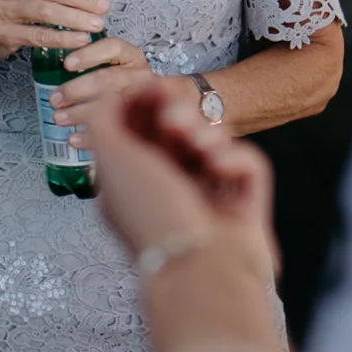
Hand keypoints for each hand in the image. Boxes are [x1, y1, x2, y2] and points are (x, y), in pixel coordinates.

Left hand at [46, 37, 179, 126]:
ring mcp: (143, 100)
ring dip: (81, 113)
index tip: (67, 64)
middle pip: (109, 79)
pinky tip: (73, 139)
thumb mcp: (116, 65)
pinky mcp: (142, 124)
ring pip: (112, 105)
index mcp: (132, 56)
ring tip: (59, 118)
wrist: (169, 105)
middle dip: (78, 89)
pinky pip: (115, 131)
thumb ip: (94, 63)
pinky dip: (91, 138)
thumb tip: (56, 65)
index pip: (112, 47)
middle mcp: (140, 75)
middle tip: (56, 99)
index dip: (89, 55)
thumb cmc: (128, 83)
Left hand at [87, 86, 284, 351]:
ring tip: (200, 145)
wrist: (199, 267)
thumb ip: (104, 119)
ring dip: (205, 134)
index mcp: (133, 182)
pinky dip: (235, 159)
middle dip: (176, 114)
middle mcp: (170, 189)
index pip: (139, 130)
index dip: (144, 103)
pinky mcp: (246, 204)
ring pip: (215, 142)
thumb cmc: (152, 216)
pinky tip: (220, 168)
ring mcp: (210, 197)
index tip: (151, 84)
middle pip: (178, 132)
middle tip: (174, 117)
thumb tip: (114, 95)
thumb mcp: (111, 160)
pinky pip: (247, 163)